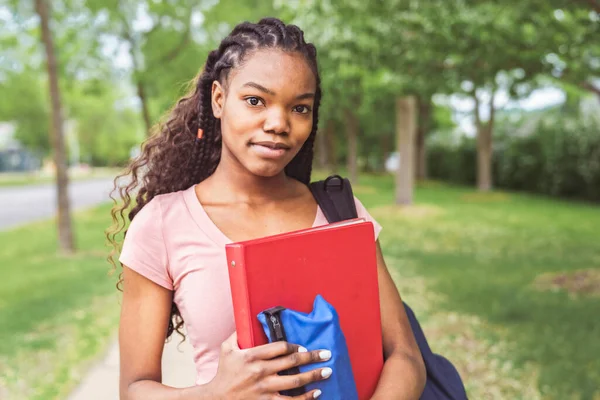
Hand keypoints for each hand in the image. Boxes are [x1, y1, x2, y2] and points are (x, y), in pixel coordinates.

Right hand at [207, 332, 331, 398]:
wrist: (216, 399)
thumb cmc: (223, 373)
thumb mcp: (226, 349)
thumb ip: (238, 334)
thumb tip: (246, 319)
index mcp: (252, 356)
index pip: (279, 347)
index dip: (294, 345)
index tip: (304, 346)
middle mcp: (261, 371)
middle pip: (292, 362)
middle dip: (312, 357)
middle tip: (327, 354)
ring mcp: (265, 388)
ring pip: (295, 381)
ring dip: (313, 376)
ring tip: (327, 372)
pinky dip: (305, 398)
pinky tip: (316, 393)